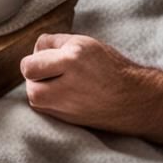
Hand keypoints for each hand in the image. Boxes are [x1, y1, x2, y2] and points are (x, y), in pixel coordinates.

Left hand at [21, 34, 162, 146]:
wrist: (135, 101)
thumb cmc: (110, 68)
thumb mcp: (86, 44)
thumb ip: (54, 42)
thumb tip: (33, 49)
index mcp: (73, 58)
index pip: (31, 58)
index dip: (38, 55)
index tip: (53, 57)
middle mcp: (68, 81)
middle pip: (27, 73)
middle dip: (36, 70)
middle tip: (56, 70)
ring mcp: (65, 104)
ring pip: (33, 93)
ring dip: (41, 85)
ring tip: (62, 83)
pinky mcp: (66, 120)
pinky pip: (43, 106)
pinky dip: (48, 99)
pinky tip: (67, 95)